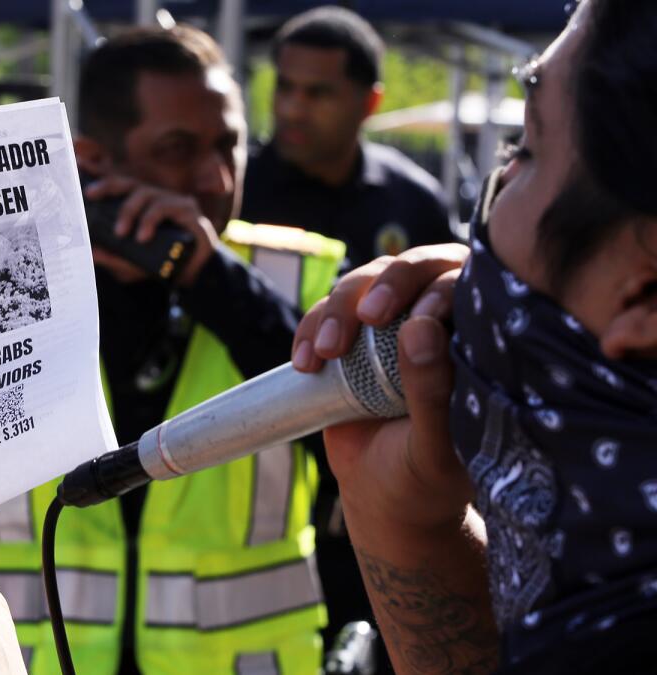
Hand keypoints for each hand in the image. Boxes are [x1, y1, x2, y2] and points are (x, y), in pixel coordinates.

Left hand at [84, 174, 219, 285]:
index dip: (101, 176)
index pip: (118, 187)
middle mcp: (156, 199)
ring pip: (147, 194)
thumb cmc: (161, 266)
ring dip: (132, 212)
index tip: (80, 171)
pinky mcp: (189, 211)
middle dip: (108, 186)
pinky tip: (143, 235)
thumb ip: (114, 258)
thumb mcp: (131, 266)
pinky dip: (151, 220)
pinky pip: (167, 207)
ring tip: (123, 233)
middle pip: (129, 184)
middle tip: (91, 194)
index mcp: (140, 207)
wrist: (193, 278)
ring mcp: (173, 202)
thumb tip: (91, 253)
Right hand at [291, 245, 472, 530]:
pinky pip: (325, 311)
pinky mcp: (351, 334)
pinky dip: (310, 329)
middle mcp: (440, 318)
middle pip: (414, 267)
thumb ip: (433, 391)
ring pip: (365, 281)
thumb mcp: (435, 446)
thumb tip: (421, 326)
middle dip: (385, 283)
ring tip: (325, 353)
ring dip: (340, 308)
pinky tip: (305, 362)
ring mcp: (392, 322)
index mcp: (480, 338)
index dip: (439, 290)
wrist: (384, 496)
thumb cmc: (427, 475)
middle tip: (366, 316)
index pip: (468, 284)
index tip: (411, 324)